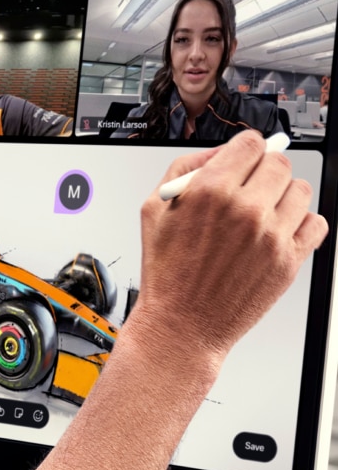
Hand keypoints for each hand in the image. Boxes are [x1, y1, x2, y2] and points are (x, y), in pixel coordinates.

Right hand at [132, 131, 326, 365]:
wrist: (181, 325)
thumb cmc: (166, 274)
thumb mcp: (153, 212)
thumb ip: (184, 171)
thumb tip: (218, 154)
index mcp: (209, 192)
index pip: (250, 144)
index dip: (246, 149)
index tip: (245, 158)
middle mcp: (244, 209)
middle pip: (279, 163)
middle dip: (264, 171)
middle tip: (251, 187)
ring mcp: (271, 235)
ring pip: (299, 190)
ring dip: (283, 196)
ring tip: (261, 214)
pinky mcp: (289, 260)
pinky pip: (316, 223)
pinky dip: (302, 224)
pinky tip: (277, 232)